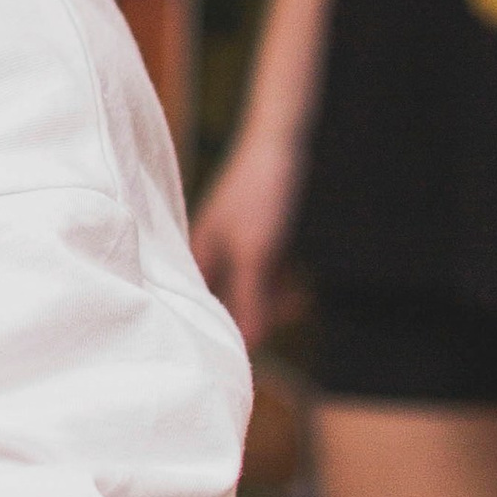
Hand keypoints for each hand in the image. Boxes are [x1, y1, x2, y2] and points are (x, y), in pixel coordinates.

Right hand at [191, 128, 302, 346]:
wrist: (279, 147)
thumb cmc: (259, 197)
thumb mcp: (256, 255)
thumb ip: (248, 299)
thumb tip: (247, 344)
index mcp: (197, 259)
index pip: (203, 310)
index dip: (225, 331)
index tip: (246, 350)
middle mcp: (210, 257)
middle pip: (229, 305)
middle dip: (258, 315)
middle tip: (287, 312)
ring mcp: (233, 249)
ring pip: (251, 292)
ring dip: (274, 301)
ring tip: (298, 298)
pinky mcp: (255, 243)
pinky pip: (264, 278)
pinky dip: (280, 285)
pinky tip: (297, 286)